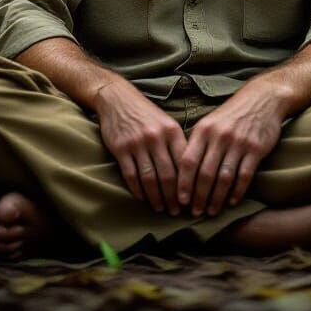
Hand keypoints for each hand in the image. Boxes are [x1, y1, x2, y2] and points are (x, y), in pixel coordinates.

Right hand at [94, 79, 187, 214]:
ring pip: (150, 178)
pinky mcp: (121, 148)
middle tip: (176, 212)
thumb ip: (178, 144)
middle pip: (168, 175)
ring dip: (156, 198)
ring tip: (161, 208)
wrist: (118, 99)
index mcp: (172, 131)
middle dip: (174, 197)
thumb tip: (191, 173)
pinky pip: (131, 175)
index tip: (191, 200)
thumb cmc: (147, 114)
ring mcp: (138, 143)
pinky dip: (138, 190)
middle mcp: (156, 137)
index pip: (184, 164)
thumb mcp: (167, 123)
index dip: (189, 185)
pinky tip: (142, 198)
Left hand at [177, 81, 288, 216]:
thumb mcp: (210, 122)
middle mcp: (219, 136)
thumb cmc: (232, 114)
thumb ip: (198, 143)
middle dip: (199, 197)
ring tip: (212, 211)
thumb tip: (181, 172)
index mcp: (204, 129)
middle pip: (205, 173)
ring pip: (224, 178)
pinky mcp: (255, 148)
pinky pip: (244, 175)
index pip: (188, 161)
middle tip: (195, 213)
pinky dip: (237, 192)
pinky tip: (232, 202)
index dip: (183, 183)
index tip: (180, 201)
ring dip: (216, 198)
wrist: (262, 98)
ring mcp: (238, 142)